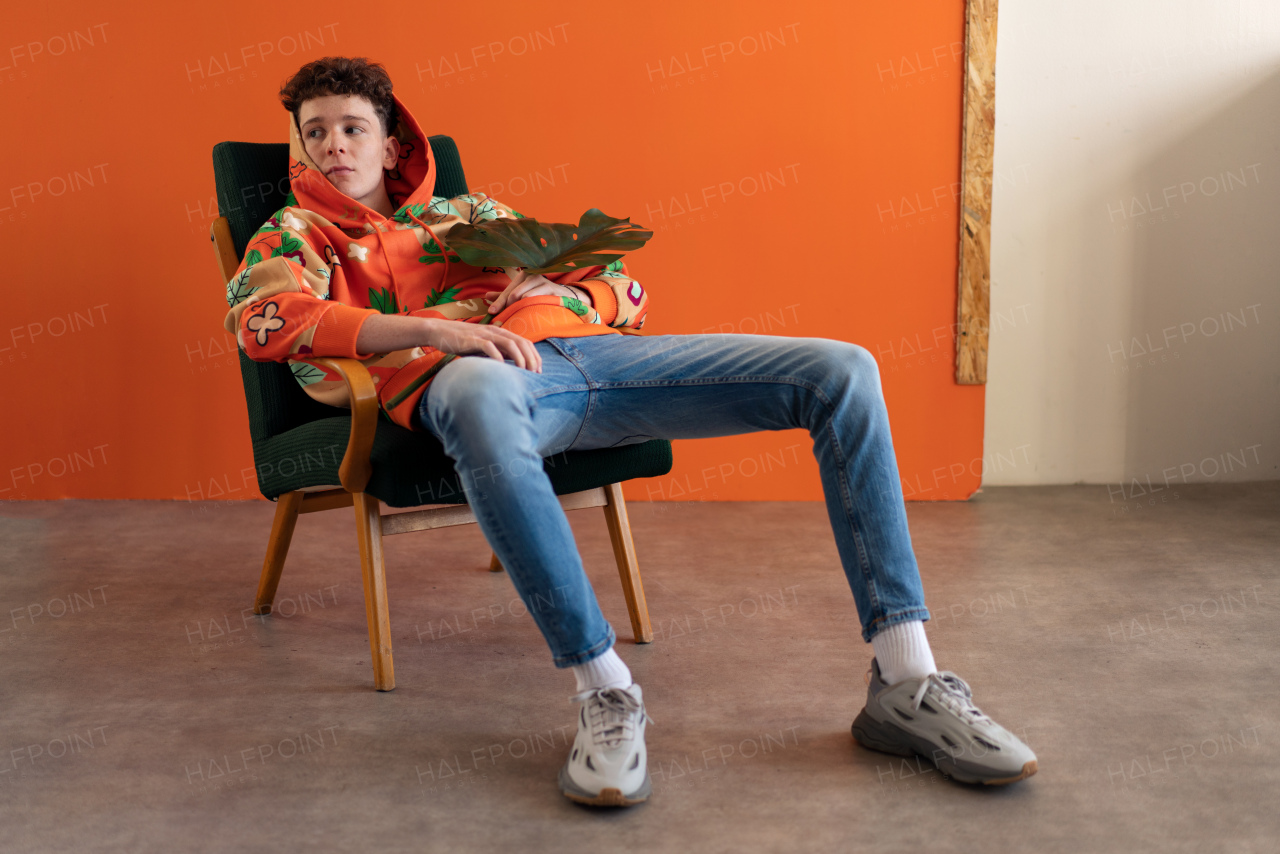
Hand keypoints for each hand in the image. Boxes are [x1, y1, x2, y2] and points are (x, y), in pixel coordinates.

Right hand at [420, 317, 541, 372]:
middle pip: (521, 342)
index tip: (539, 371)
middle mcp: (496, 331)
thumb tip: (512, 366)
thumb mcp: (483, 347)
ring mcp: (484, 334)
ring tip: (524, 371)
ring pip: (510, 343)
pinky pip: (489, 346)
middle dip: (532, 358)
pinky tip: (502, 367)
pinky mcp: (472, 339)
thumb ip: (497, 352)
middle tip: (535, 374)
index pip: (525, 342)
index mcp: (500, 333)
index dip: (535, 356)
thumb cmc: (462, 342)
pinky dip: (498, 356)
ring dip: (520, 358)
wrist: (439, 331)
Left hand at [485, 270, 588, 314]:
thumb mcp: (522, 294)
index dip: (499, 302)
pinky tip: (530, 315)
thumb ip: (504, 295)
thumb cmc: (540, 295)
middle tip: (507, 319)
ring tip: (519, 318)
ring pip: (524, 298)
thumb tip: (486, 296)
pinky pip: (536, 301)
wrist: (565, 297)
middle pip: (514, 294)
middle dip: (509, 308)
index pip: (507, 291)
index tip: (491, 312)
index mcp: (523, 276)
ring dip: (520, 310)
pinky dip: (531, 309)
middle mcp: (532, 276)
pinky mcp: (552, 291)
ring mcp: (543, 282)